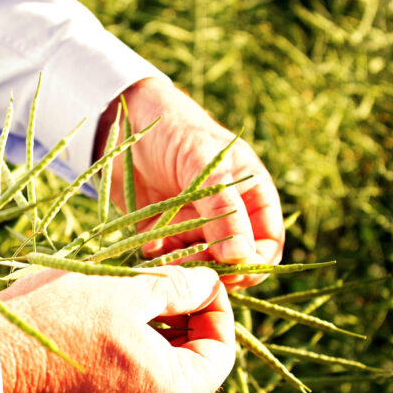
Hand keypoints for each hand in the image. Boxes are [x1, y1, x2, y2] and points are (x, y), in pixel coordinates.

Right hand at [0, 265, 234, 392]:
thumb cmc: (55, 321)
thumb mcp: (124, 289)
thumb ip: (177, 286)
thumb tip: (208, 283)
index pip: (222, 355)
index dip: (218, 311)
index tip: (201, 283)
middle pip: (194, 376)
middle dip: (190, 330)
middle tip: (172, 291)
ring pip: (159, 389)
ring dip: (160, 349)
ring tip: (138, 308)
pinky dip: (130, 370)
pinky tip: (107, 336)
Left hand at [96, 77, 284, 289]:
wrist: (124, 120)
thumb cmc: (174, 129)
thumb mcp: (202, 162)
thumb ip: (223, 208)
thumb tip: (243, 257)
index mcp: (251, 193)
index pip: (268, 242)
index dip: (255, 262)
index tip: (234, 272)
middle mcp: (228, 213)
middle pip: (236, 260)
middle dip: (217, 269)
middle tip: (194, 270)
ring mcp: (197, 224)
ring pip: (203, 264)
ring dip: (187, 266)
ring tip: (166, 253)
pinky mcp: (166, 231)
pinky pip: (172, 259)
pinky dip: (163, 258)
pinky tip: (149, 244)